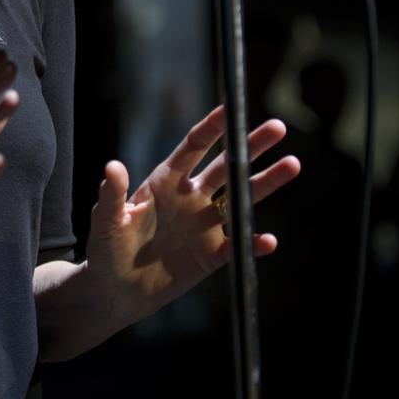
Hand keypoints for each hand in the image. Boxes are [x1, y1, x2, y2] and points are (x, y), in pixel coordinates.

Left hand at [85, 105, 299, 328]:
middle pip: (226, 166)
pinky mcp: (211, 255)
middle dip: (250, 146)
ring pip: (240, 198)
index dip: (212, 128)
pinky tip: (269, 240)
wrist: (115, 290)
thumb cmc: (106, 248)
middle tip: (278, 127)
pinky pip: (237, 245)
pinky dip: (254, 243)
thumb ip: (112, 193)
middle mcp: (190, 197)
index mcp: (165, 181)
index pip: (193, 147)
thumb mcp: (106, 219)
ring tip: (292, 164)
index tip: (232, 108)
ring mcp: (203, 225)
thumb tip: (112, 166)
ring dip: (265, 183)